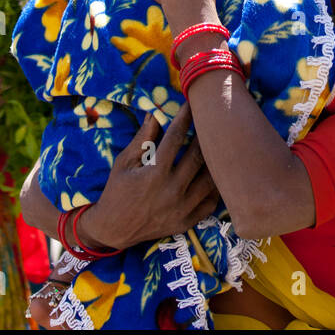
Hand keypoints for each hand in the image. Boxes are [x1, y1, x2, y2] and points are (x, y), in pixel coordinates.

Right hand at [77, 103, 218, 250]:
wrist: (113, 230)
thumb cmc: (117, 191)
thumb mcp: (123, 164)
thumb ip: (141, 140)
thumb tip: (154, 114)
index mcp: (154, 174)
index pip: (175, 138)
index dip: (185, 118)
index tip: (192, 104)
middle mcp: (172, 190)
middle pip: (198, 156)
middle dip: (207, 135)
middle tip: (213, 120)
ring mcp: (182, 208)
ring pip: (210, 180)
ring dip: (216, 161)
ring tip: (220, 145)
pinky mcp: (187, 221)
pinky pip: (211, 202)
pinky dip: (216, 187)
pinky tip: (218, 173)